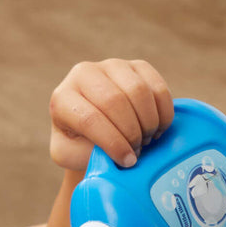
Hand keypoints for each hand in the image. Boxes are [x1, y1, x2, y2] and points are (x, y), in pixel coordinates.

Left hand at [49, 59, 173, 171]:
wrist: (94, 128)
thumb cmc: (79, 144)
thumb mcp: (69, 155)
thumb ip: (81, 154)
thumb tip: (109, 153)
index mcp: (62, 99)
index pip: (89, 118)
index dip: (112, 143)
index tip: (127, 161)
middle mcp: (84, 74)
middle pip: (115, 102)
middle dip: (131, 132)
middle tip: (137, 151)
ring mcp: (112, 66)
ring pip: (138, 91)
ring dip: (148, 122)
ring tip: (145, 140)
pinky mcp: (137, 66)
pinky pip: (157, 87)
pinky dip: (163, 112)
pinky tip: (157, 129)